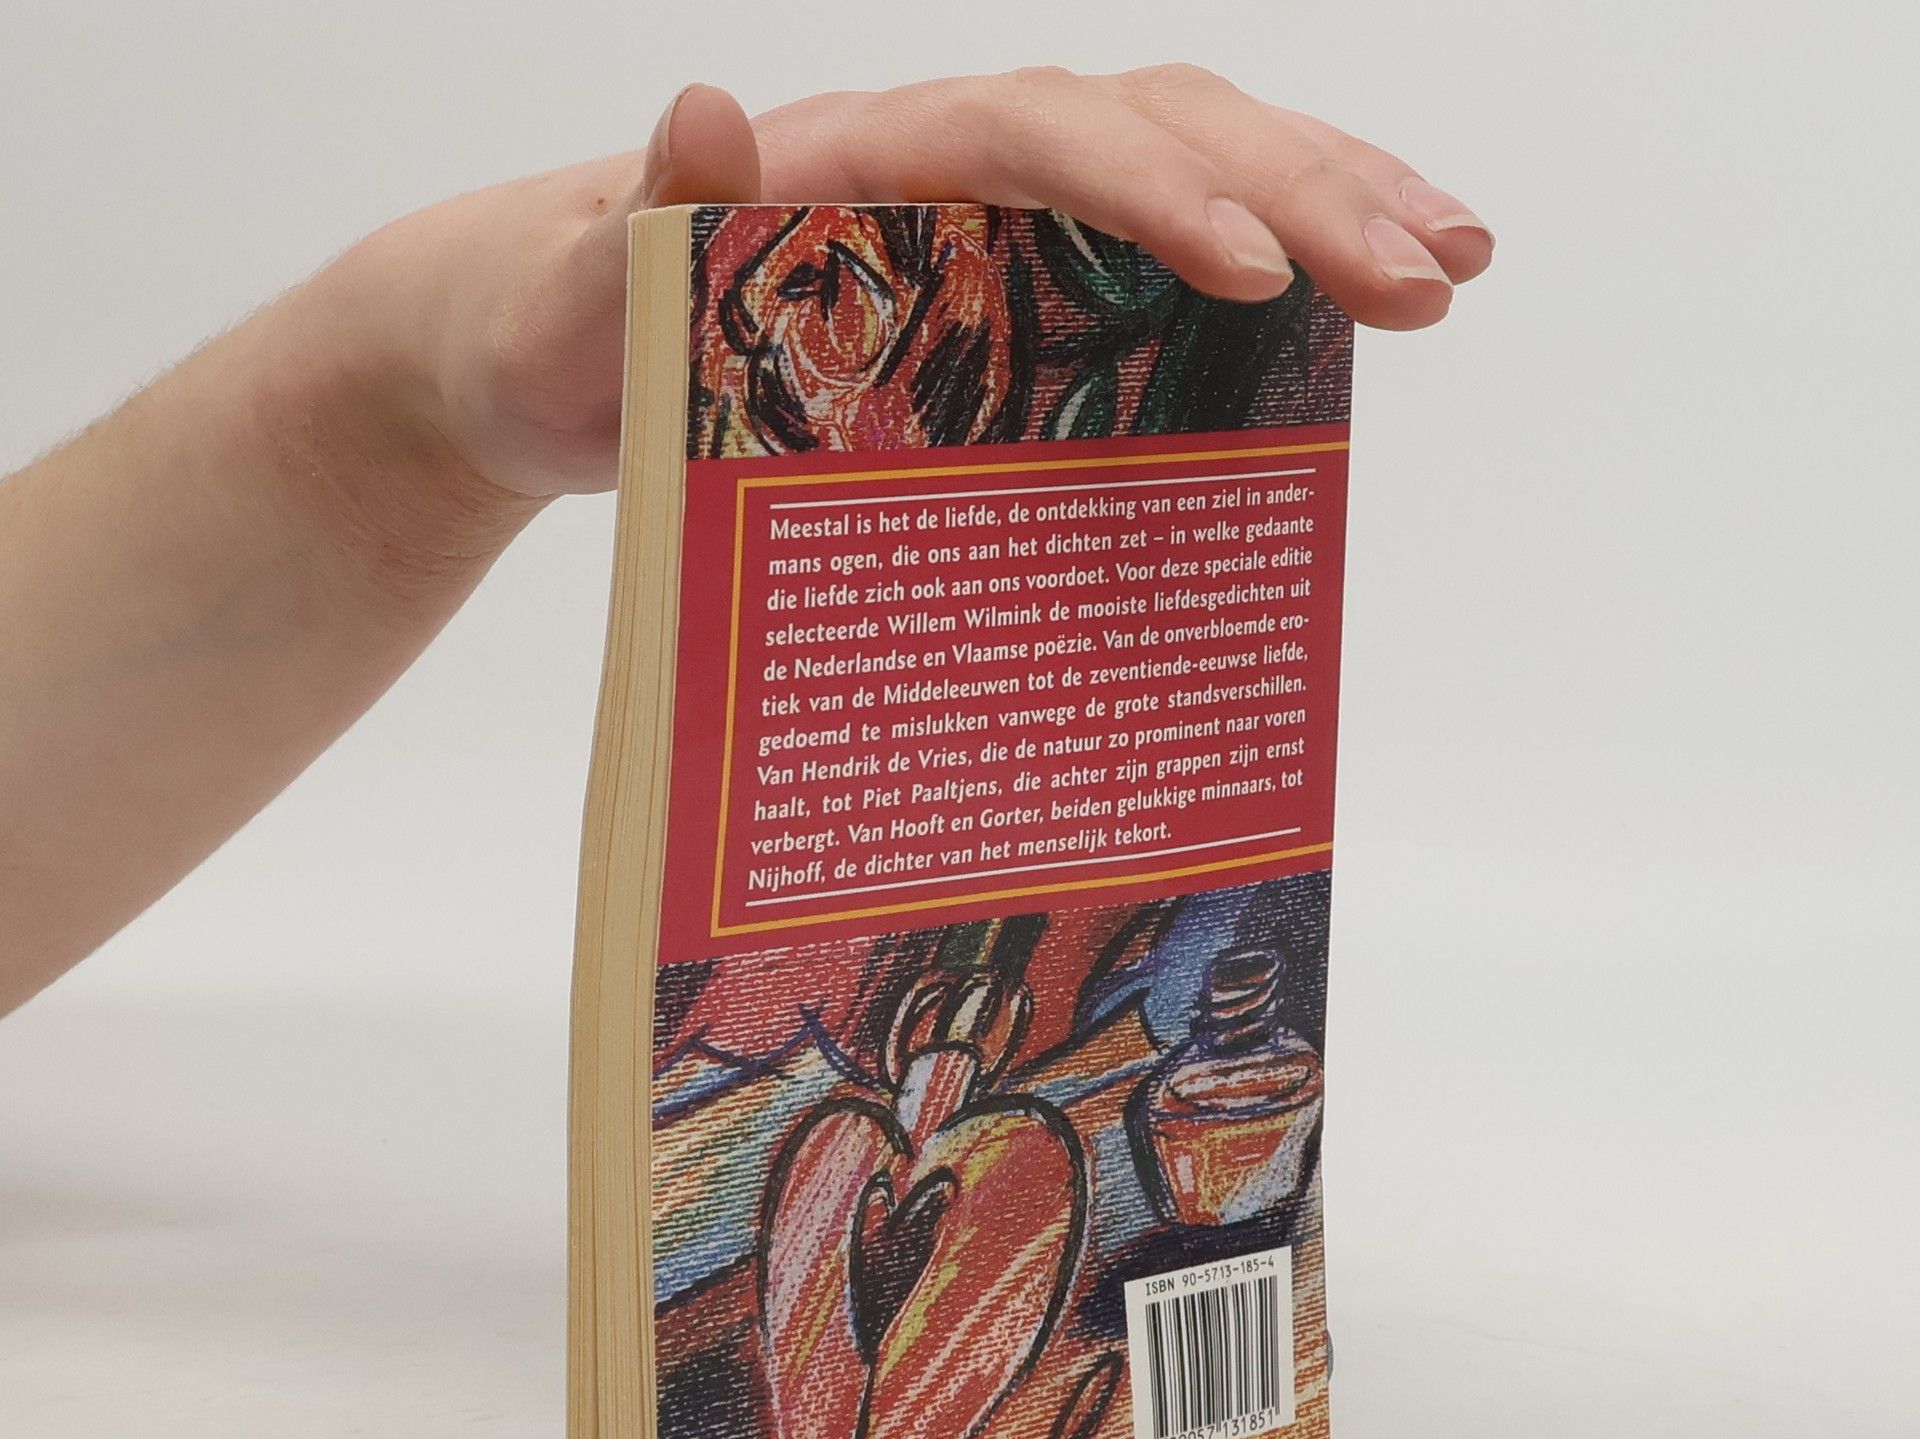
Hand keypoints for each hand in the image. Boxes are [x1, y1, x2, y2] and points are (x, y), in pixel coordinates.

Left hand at [330, 68, 1492, 501]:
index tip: (1252, 265)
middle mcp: (949, 160)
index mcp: (865, 154)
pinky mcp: (1006, 280)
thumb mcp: (573, 294)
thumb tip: (710, 104)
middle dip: (1305, 190)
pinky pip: (1156, 248)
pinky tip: (1349, 307)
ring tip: (1450, 267)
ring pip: (1189, 162)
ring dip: (1330, 201)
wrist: (542, 347)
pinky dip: (1264, 264)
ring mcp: (989, 214)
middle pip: (1159, 129)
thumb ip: (647, 218)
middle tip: (1433, 276)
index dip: (1154, 189)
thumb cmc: (556, 331)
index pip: (1040, 137)